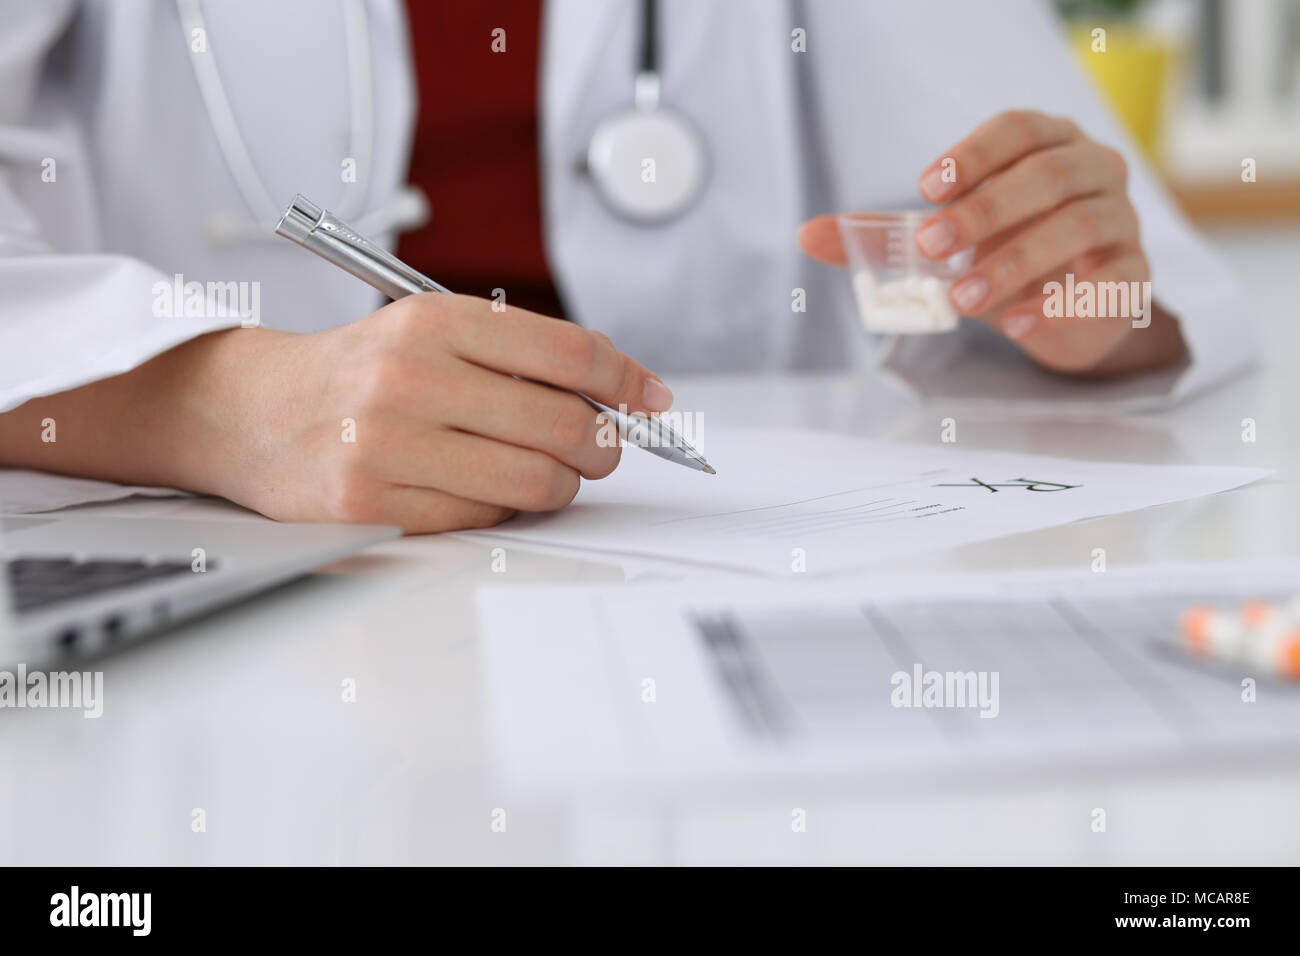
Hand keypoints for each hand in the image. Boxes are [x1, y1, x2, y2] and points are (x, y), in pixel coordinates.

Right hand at [0, 294, 673, 531]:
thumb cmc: (360, 372)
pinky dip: (501, 513)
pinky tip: (482, 493)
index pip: (569, 354)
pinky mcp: (373, 505)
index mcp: (434, 320)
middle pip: (566, 426)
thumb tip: (626, 396)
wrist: (253, 413)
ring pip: (536, 483)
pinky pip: (485, 522)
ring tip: (546, 474)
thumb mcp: (432, 332)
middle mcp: (411, 377)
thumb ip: (521, 356)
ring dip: (560, 486)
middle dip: (602, 445)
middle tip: (600, 449)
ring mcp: (389, 445)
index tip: (655, 400)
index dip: (629, 381)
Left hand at [800, 109, 1185, 375]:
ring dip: (1016, 261)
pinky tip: (1013, 324)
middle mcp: (1093, 170)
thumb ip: (884, 237)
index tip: (925, 188)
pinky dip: (1060, 302)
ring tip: (962, 299)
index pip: (1018, 129)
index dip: (974, 154)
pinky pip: (1112, 282)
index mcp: (1048, 144)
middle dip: (985, 211)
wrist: (1060, 309)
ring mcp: (1121, 221)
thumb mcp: (943, 243)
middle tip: (932, 247)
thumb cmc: (1002, 252)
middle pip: (1048, 175)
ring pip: (1080, 225)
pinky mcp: (1132, 276)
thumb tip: (808, 235)